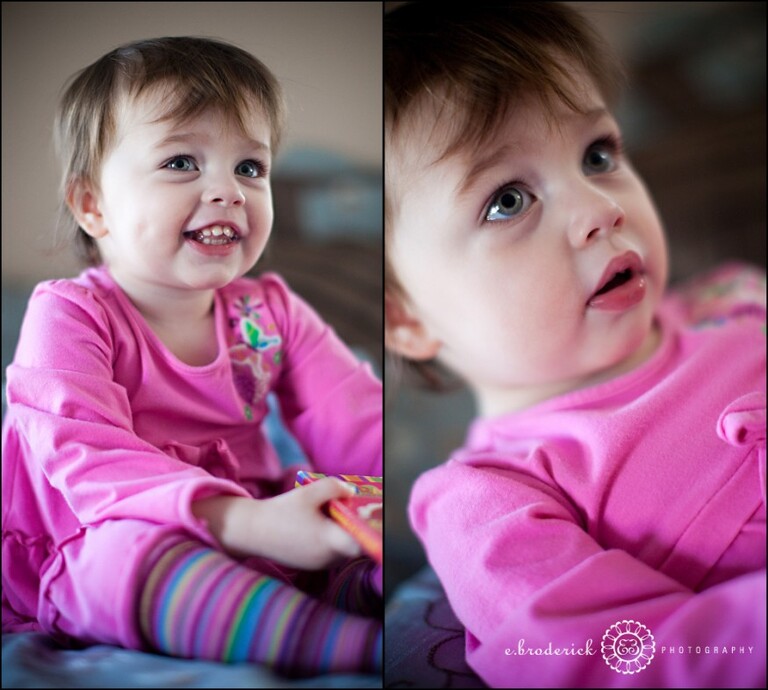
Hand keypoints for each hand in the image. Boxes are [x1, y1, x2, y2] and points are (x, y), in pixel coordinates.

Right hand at [192, 479, 361, 570]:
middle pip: (354, 545)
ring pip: (343, 550)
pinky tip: (320, 525)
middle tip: (351, 509)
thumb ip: (335, 488)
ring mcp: (319, 565)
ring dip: (343, 534)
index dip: (368, 533)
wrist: (252, 531)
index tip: (368, 518)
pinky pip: (331, 554)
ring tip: (332, 515)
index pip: (360, 544)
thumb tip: (353, 492)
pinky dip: (331, 541)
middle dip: (355, 527)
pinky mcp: (311, 566)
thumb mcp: (309, 491)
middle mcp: (327, 557)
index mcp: (328, 540)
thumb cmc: (282, 510)